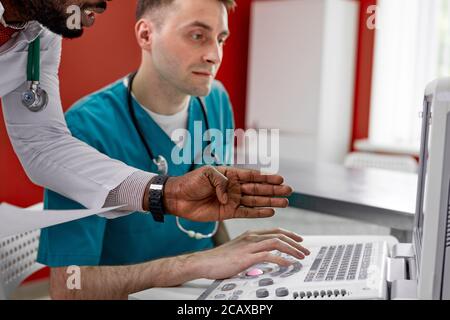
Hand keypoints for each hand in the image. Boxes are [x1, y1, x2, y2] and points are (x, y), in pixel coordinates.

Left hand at [162, 166, 292, 221]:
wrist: (178, 197)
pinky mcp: (228, 213)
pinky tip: (270, 211)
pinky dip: (258, 212)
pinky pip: (246, 213)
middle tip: (289, 191)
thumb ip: (222, 182)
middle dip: (274, 190)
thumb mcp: (207, 174)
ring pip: (256, 201)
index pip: (252, 176)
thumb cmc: (191, 182)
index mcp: (230, 174)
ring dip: (270, 201)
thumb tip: (230, 198)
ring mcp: (232, 200)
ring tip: (285, 202)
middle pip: (258, 189)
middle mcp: (234, 187)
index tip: (280, 178)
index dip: (267, 177)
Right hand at [190, 228, 310, 279]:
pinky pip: (269, 255)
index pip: (275, 230)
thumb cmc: (219, 259)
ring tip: (300, 257)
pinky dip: (281, 259)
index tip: (299, 240)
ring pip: (277, 243)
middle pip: (279, 235)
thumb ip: (252, 250)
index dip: (289, 234)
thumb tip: (264, 257)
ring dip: (292, 250)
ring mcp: (249, 246)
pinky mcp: (247, 257)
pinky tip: (287, 264)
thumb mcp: (239, 250)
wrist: (204, 262)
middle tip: (305, 250)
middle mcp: (251, 237)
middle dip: (295, 242)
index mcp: (250, 234)